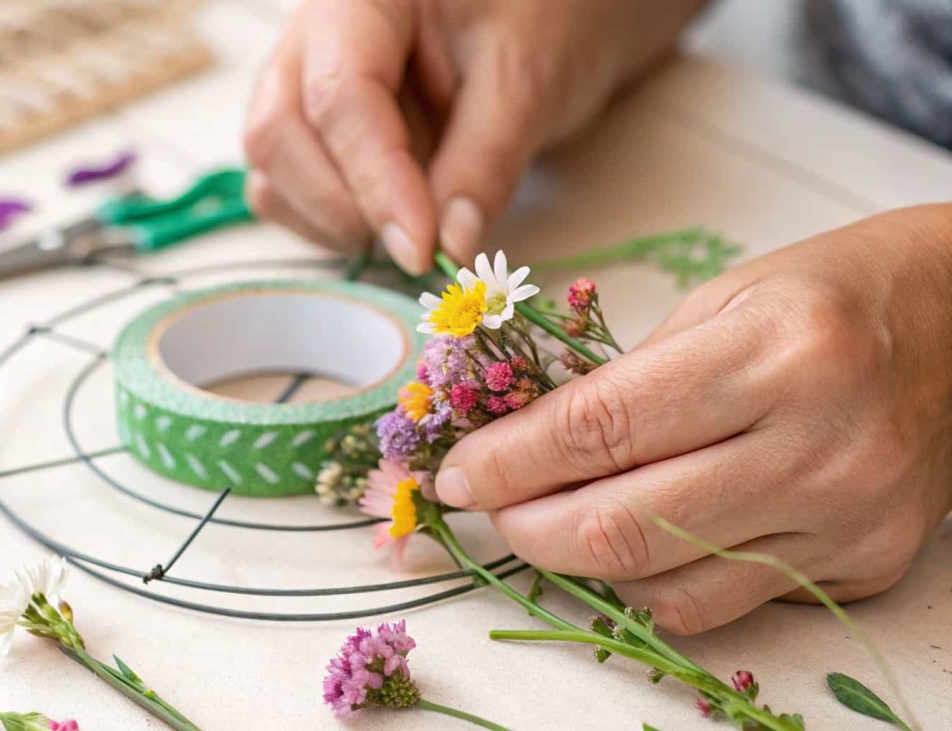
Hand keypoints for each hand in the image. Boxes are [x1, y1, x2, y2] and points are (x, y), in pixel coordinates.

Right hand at [243, 0, 702, 272]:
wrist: (551, 10)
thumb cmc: (546, 18)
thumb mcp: (528, 82)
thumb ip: (484, 163)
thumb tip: (449, 247)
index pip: (341, 97)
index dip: (378, 184)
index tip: (423, 250)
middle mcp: (312, 35)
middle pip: (279, 134)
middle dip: (344, 206)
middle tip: (421, 244)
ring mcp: (302, 81)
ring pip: (272, 168)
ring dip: (332, 220)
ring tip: (413, 226)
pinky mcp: (313, 126)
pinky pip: (287, 187)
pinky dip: (330, 222)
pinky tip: (391, 219)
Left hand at [435, 205, 951, 633]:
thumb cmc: (829, 295)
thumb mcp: (722, 300)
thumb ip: (628, 380)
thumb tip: (525, 445)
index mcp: (773, 350)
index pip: (601, 429)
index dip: (509, 461)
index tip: (457, 474)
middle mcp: (817, 442)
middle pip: (624, 526)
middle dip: (526, 526)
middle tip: (489, 508)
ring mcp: (846, 516)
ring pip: (665, 585)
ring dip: (579, 562)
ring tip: (550, 521)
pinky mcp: (862, 563)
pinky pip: (722, 605)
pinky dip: (652, 586)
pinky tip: (633, 545)